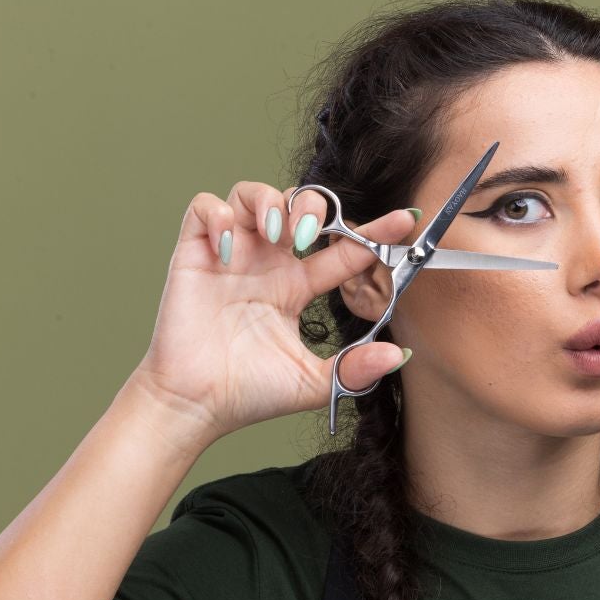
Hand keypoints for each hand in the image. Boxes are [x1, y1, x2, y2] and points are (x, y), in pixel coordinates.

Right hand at [131, 181, 416, 453]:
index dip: (372, 231)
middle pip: (297, 204)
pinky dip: (218, 215)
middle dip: (312, 207)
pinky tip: (230, 248)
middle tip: (310, 236)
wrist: (197, 406)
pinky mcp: (195, 254)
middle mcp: (267, 264)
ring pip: (252, 194)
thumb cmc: (249, 395)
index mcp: (296, 287)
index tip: (404, 221)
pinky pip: (203, 207)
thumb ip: (355, 369)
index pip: (341, 248)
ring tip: (277, 234)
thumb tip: (398, 354)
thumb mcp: (313, 383)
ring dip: (270, 202)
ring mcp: (232, 255)